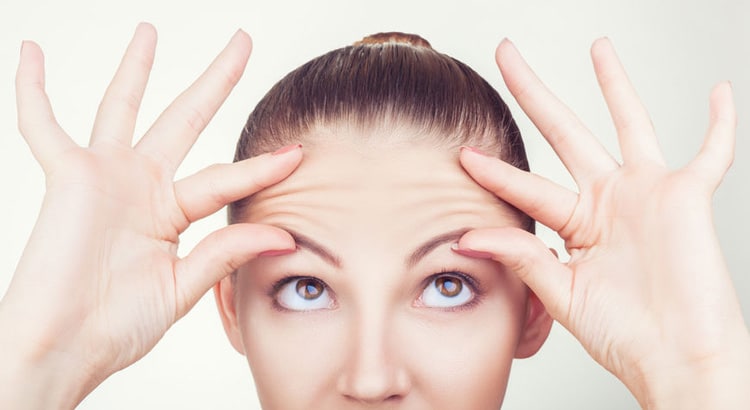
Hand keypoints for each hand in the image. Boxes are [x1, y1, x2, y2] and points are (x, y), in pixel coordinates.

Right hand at [0, 24, 301, 407]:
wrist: (64, 348)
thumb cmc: (116, 328)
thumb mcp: (182, 288)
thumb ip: (226, 255)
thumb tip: (284, 234)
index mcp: (170, 213)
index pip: (225, 178)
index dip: (261, 167)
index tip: (297, 154)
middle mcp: (142, 187)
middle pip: (186, 119)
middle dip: (215, 81)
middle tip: (242, 42)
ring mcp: (105, 177)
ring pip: (124, 108)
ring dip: (136, 69)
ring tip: (150, 32)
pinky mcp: (68, 177)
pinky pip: (42, 126)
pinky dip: (33, 91)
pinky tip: (30, 53)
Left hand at [455, 38, 749, 407]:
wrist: (677, 360)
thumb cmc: (625, 336)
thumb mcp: (561, 292)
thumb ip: (521, 257)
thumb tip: (466, 235)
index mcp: (577, 225)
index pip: (527, 186)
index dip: (495, 171)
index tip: (463, 153)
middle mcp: (609, 201)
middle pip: (564, 133)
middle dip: (534, 93)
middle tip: (506, 55)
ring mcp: (648, 194)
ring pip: (629, 124)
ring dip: (614, 85)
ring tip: (597, 47)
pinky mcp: (688, 197)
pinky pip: (712, 151)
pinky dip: (721, 124)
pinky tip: (719, 92)